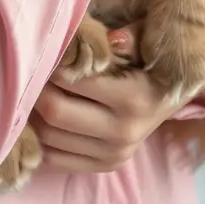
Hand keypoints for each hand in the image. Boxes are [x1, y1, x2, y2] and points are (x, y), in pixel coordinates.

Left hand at [32, 23, 204, 173]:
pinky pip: (56, 159)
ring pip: (50, 138)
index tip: (46, 54)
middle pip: (56, 112)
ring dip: (35, 115)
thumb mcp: (146, 44)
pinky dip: (42, 139)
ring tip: (36, 93)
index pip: (73, 82)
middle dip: (38, 90)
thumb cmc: (151, 63)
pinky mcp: (105, 167)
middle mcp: (123, 132)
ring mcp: (114, 154)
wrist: (170, 98)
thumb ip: (129, 37)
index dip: (53, 66)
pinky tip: (44, 118)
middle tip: (34, 73)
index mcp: (133, 98)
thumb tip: (110, 39)